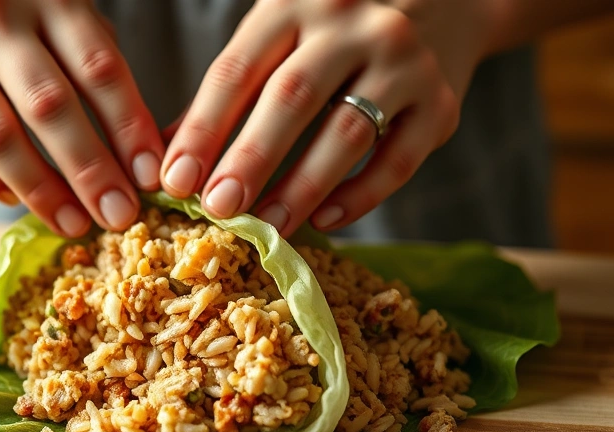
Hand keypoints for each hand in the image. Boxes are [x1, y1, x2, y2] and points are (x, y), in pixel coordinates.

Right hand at [0, 0, 163, 235]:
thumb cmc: (10, 21)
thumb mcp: (59, 20)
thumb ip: (96, 70)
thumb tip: (139, 163)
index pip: (98, 68)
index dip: (130, 128)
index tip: (153, 178)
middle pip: (49, 106)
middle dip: (91, 171)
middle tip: (120, 216)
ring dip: (42, 192)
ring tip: (75, 223)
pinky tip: (16, 200)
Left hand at [160, 0, 492, 234]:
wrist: (446, 3)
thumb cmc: (336, 31)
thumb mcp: (280, 36)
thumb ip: (230, 90)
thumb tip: (166, 156)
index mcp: (295, 3)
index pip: (239, 69)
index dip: (204, 128)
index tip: (174, 179)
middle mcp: (352, 25)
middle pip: (292, 98)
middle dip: (250, 158)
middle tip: (217, 209)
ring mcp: (403, 62)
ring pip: (347, 132)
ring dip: (302, 186)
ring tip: (268, 227)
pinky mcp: (441, 103)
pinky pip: (399, 160)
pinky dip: (361, 195)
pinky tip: (325, 220)